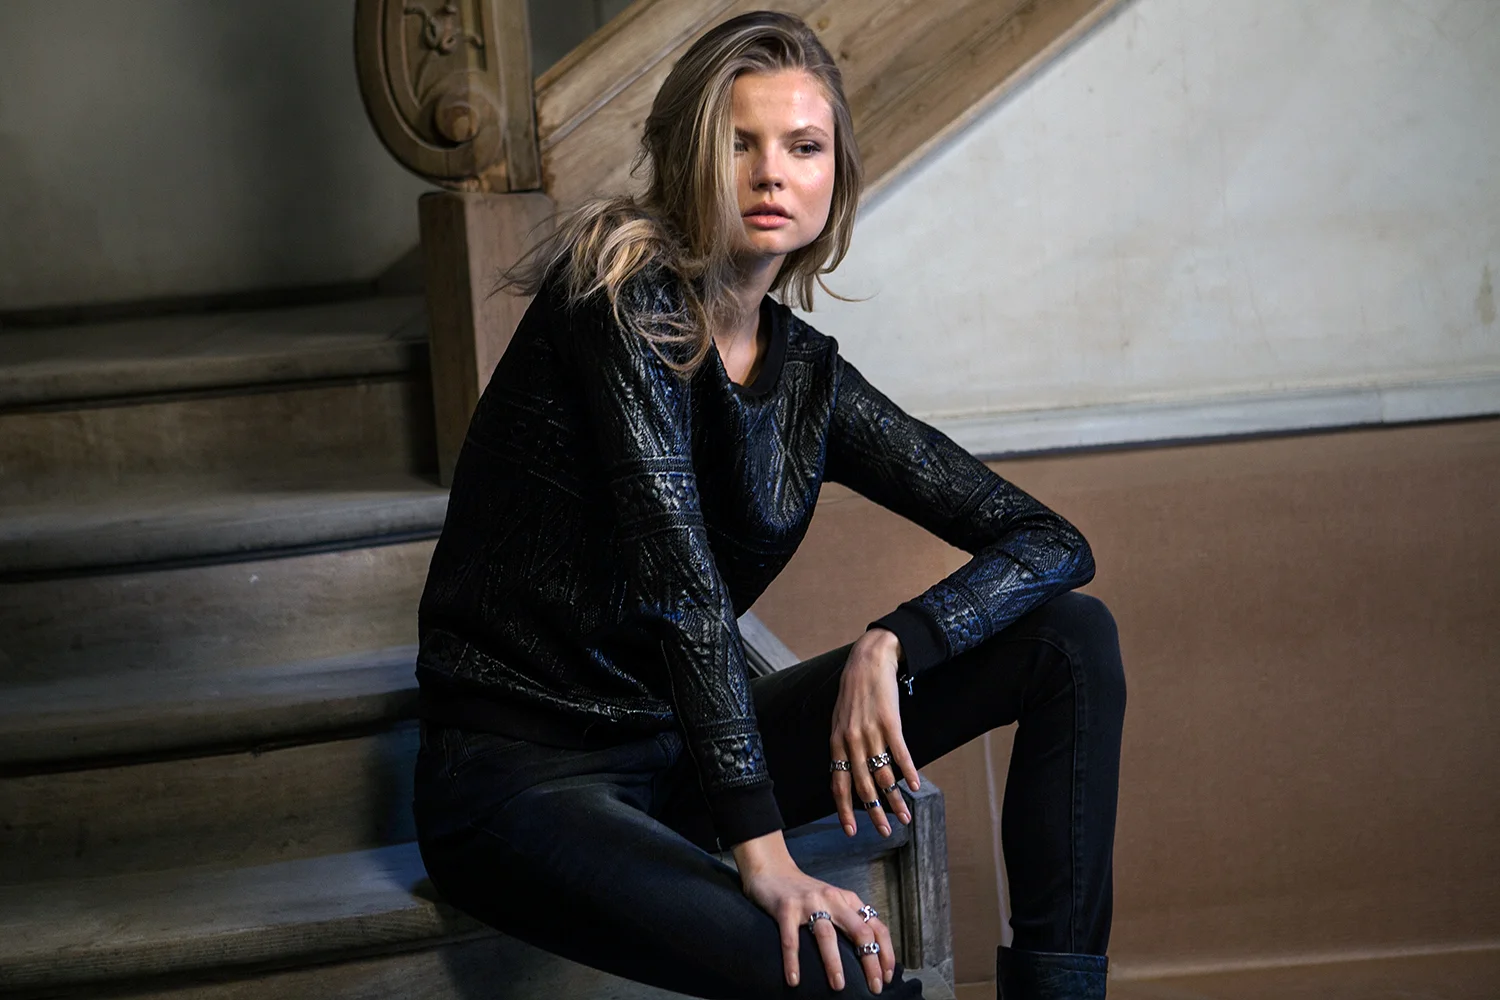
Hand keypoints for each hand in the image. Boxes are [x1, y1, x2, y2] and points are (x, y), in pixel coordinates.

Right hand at [734, 831, 895, 992]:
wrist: (773, 870)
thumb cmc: (806, 893)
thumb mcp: (834, 901)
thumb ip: (849, 920)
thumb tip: (868, 956)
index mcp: (848, 900)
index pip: (876, 927)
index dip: (886, 952)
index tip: (887, 976)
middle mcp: (832, 899)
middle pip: (859, 931)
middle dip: (870, 961)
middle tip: (874, 987)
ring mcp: (809, 903)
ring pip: (827, 935)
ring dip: (834, 963)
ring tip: (838, 986)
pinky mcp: (786, 908)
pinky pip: (791, 939)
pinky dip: (793, 961)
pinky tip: (794, 980)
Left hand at [830, 628, 920, 837]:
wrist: (868, 661)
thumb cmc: (855, 692)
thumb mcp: (840, 720)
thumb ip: (843, 747)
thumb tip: (848, 773)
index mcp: (837, 742)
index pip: (837, 784)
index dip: (844, 809)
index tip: (851, 831)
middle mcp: (851, 741)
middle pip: (862, 785)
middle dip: (874, 812)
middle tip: (884, 832)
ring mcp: (870, 732)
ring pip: (883, 774)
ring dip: (895, 799)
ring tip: (906, 816)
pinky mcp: (890, 722)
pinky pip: (900, 753)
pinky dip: (909, 772)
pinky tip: (916, 786)